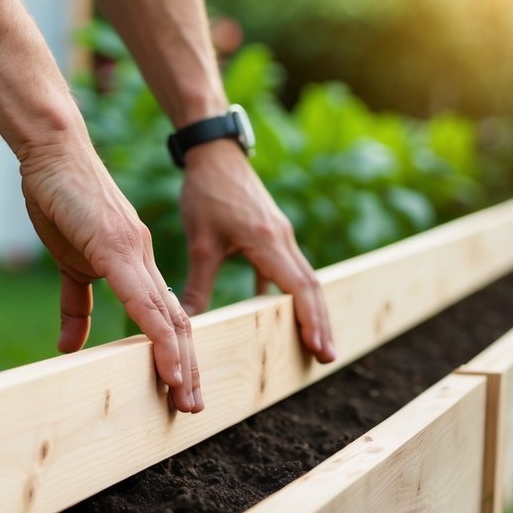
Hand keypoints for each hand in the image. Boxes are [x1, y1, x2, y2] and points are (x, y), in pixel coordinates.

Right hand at [18, 112, 202, 412]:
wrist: (51, 150)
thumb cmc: (60, 199)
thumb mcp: (69, 262)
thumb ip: (77, 304)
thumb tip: (70, 347)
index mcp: (136, 264)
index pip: (166, 316)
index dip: (178, 354)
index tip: (182, 389)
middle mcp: (145, 260)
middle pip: (177, 323)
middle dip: (187, 368)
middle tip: (193, 407)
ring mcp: (134, 252)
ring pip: (167, 316)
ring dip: (180, 361)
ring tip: (185, 397)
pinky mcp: (114, 245)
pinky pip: (141, 298)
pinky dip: (157, 334)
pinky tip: (167, 362)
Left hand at [179, 140, 335, 362]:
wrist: (215, 154)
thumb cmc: (206, 192)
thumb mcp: (199, 242)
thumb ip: (197, 284)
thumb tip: (185, 322)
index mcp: (268, 241)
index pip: (299, 287)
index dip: (310, 319)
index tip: (318, 348)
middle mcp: (283, 239)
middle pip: (311, 288)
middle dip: (321, 323)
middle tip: (327, 358)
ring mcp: (281, 235)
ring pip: (304, 278)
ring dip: (311, 310)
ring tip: (315, 343)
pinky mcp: (273, 233)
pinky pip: (288, 268)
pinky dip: (289, 292)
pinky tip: (280, 313)